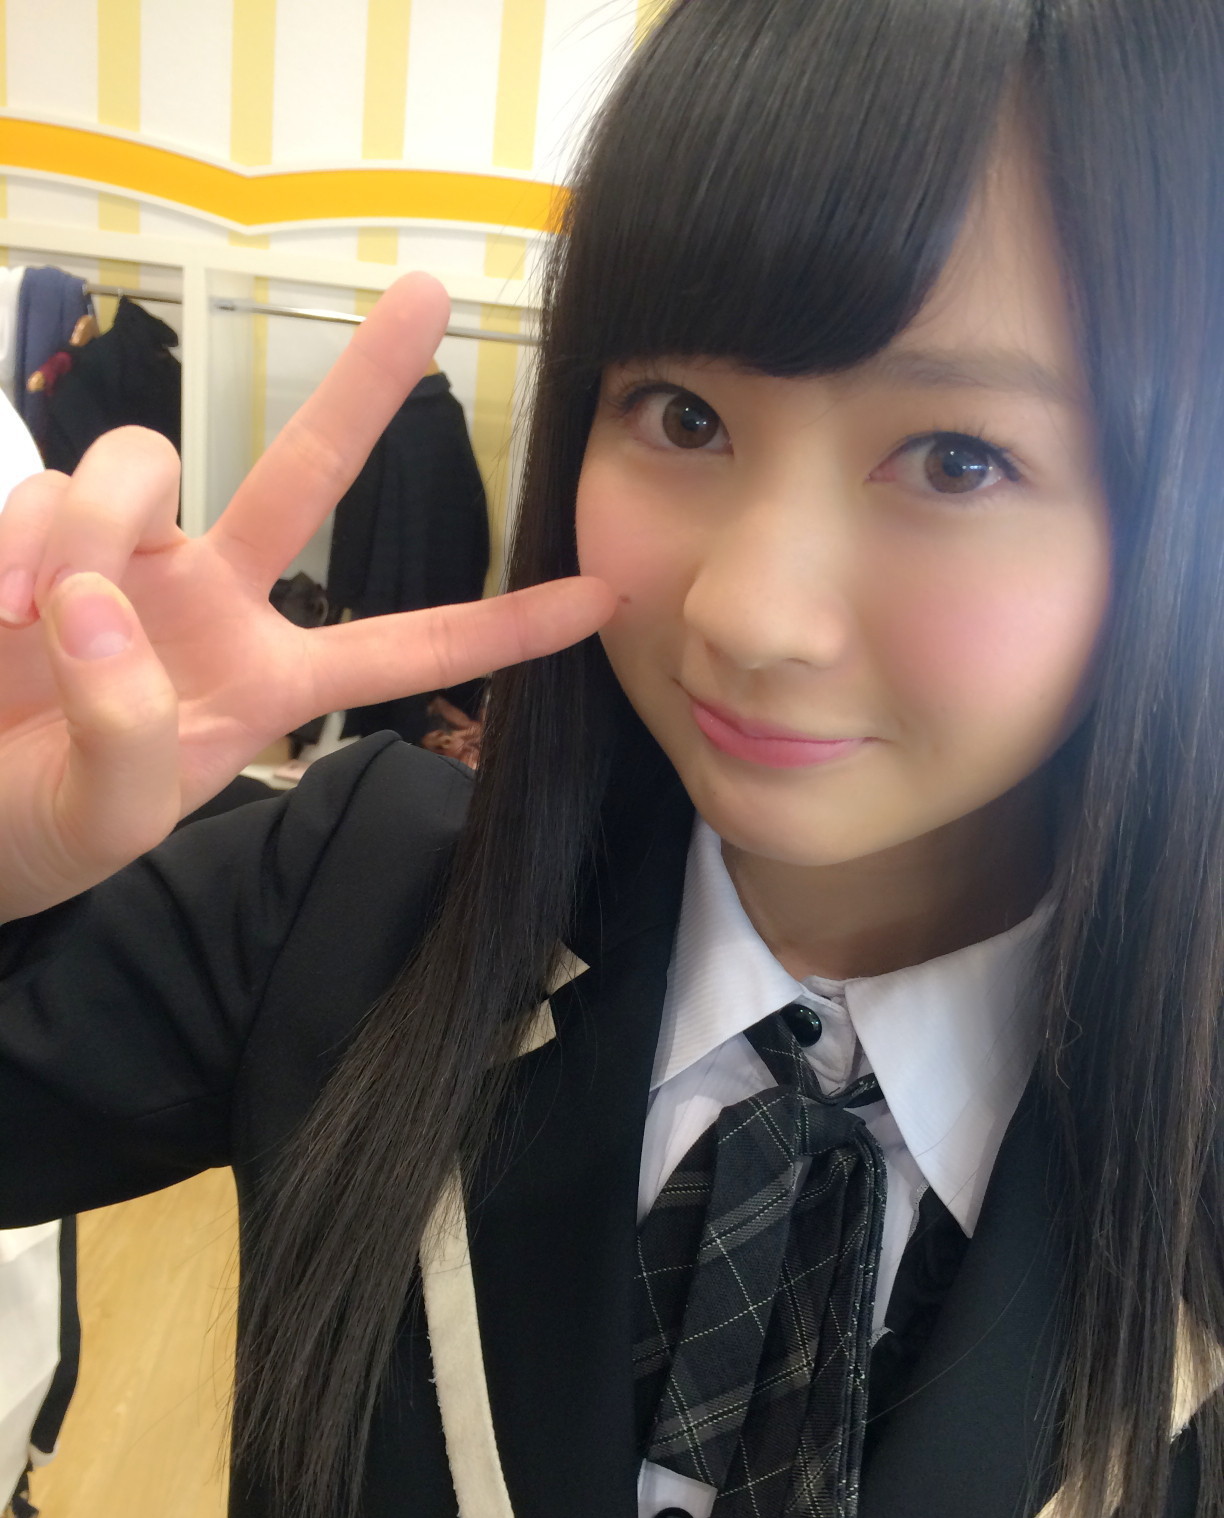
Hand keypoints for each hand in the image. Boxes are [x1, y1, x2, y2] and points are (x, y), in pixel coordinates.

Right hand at [0, 273, 612, 920]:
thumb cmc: (36, 825)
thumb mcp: (108, 822)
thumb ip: (130, 737)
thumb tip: (100, 608)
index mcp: (267, 680)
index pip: (404, 648)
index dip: (500, 628)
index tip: (600, 595)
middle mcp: (211, 599)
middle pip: (306, 471)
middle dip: (367, 384)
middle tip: (432, 292)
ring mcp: (126, 557)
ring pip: (140, 468)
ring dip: (86, 529)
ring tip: (27, 619)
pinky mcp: (38, 534)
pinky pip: (39, 495)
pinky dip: (16, 545)